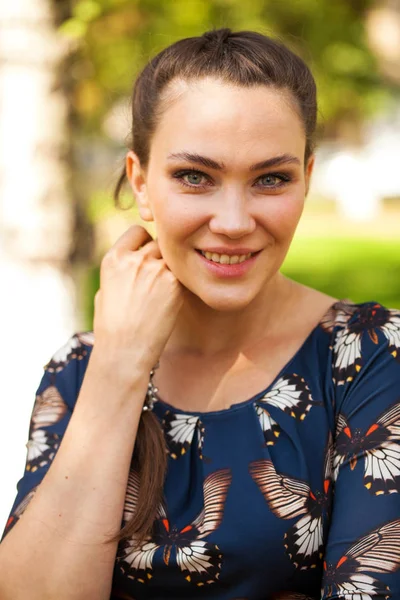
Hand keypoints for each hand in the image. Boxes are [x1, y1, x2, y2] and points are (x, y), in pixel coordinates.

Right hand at [92, 225, 184, 375]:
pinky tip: (172, 300)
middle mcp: (135, 259)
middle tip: (159, 278)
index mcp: (114, 258)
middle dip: (160, 256)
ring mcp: (156, 270)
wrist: (125, 350)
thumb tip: (133, 262)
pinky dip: (180, 284)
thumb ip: (121, 270)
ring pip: (173, 258)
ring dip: (172, 269)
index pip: (137, 231)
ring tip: (165, 291)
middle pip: (158, 242)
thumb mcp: (105, 291)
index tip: (146, 256)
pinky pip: (182, 275)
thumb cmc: (111, 327)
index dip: (143, 242)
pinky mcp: (174, 284)